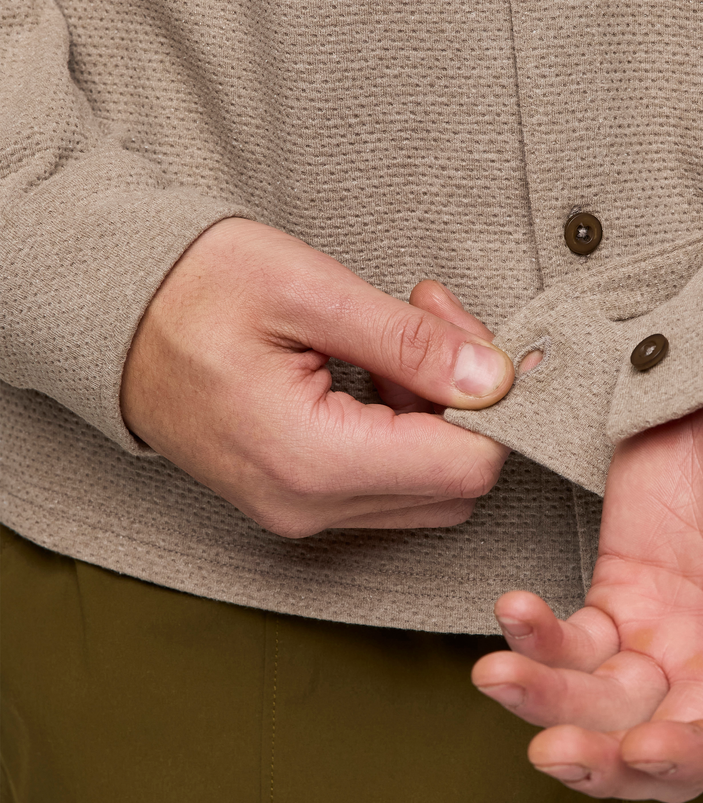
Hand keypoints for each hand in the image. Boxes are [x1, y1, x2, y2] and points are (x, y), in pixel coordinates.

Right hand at [120, 217, 513, 535]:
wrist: (109, 316)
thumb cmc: (193, 290)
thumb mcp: (308, 291)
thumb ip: (410, 341)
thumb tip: (493, 377)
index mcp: (313, 460)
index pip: (466, 467)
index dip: (493, 404)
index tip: (470, 335)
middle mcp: (311, 506)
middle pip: (455, 483)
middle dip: (466, 402)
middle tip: (430, 321)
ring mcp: (303, 513)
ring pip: (428, 486)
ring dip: (435, 413)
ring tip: (396, 337)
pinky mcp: (300, 501)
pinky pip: (389, 484)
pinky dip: (405, 429)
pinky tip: (377, 370)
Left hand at [472, 376, 702, 801]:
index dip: (700, 762)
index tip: (646, 748)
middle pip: (661, 741)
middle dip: (605, 755)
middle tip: (552, 747)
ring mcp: (669, 623)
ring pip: (602, 699)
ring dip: (551, 700)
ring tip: (498, 676)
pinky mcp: (622, 583)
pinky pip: (571, 635)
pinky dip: (537, 635)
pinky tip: (512, 611)